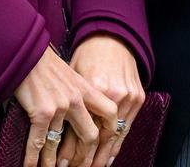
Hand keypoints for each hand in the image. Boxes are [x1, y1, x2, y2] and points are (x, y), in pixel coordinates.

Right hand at [14, 45, 117, 166]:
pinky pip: (39, 143)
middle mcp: (76, 99)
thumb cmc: (46, 64)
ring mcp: (60, 107)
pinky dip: (33, 159)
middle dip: (85, 158)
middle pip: (90, 136)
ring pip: (60, 145)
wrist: (27, 52)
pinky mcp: (41, 112)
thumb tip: (80, 112)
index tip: (103, 147)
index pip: (110, 113)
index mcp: (86, 89)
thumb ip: (78, 92)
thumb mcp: (70, 75)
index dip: (110, 132)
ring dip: (54, 162)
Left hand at [62, 34, 145, 166]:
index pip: (80, 129)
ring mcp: (127, 96)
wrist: (112, 35)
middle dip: (86, 158)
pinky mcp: (137, 96)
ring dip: (102, 155)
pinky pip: (127, 126)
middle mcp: (112, 94)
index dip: (69, 149)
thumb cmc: (88, 54)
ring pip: (114, 136)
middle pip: (98, 137)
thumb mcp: (73, 76)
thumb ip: (69, 102)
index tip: (60, 163)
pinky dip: (117, 143)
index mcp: (93, 88)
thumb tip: (52, 130)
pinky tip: (109, 156)